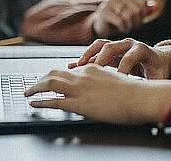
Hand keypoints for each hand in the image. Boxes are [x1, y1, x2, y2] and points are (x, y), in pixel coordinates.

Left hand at [24, 64, 153, 124]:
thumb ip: (103, 81)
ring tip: (28, 92)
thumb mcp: (115, 81)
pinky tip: (34, 102)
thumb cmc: (134, 93)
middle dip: (41, 79)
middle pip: (54, 73)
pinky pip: (54, 101)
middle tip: (32, 85)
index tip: (47, 80)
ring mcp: (80, 88)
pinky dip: (41, 101)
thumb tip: (99, 89)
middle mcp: (84, 74)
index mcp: (93, 68)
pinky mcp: (79, 103)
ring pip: (50, 83)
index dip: (54, 75)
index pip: (67, 70)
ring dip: (36, 87)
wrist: (142, 97)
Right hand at [68, 38, 170, 78]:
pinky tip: (74, 67)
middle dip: (100, 60)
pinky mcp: (110, 51)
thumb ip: (156, 84)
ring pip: (100, 46)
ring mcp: (118, 46)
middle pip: (111, 47)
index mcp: (141, 50)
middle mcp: (128, 44)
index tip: (117, 82)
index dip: (123, 70)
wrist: (157, 59)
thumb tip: (153, 97)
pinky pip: (95, 51)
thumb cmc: (158, 69)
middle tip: (92, 72)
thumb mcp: (159, 77)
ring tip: (77, 67)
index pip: (129, 58)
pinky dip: (85, 58)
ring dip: (88, 55)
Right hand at [92, 0, 157, 37]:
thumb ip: (146, 10)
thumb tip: (156, 6)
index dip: (143, 14)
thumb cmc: (121, 20)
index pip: (143, 2)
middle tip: (132, 27)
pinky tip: (120, 29)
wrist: (102, 27)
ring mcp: (109, 2)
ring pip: (129, 15)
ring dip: (130, 26)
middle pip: (137, 10)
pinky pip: (120, 22)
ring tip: (126, 28)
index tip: (138, 20)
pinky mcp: (104, 12)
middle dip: (137, 22)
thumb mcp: (135, 15)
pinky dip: (123, 28)